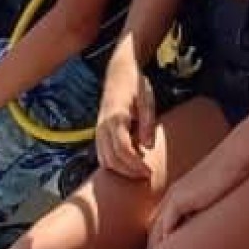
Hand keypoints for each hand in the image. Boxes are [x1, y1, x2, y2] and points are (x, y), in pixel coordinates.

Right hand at [95, 57, 156, 178]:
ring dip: (121, 171)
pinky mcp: (99, 133)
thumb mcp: (146, 100)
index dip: (135, 165)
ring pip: (105, 160)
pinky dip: (114, 165)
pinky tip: (129, 164)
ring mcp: (98, 130)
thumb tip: (147, 147)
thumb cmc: (135, 86)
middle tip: (147, 175)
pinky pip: (102, 155)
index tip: (149, 172)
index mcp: (116, 118)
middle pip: (112, 159)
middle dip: (129, 172)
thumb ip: (147, 123)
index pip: (123, 150)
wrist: (119, 73)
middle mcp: (103, 126)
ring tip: (139, 172)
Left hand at [149, 147, 248, 245]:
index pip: (163, 220)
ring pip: (156, 228)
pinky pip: (166, 225)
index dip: (160, 238)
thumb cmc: (236, 172)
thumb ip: (217, 206)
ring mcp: (176, 195)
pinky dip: (164, 241)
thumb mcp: (223, 194)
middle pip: (154, 226)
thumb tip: (227, 224)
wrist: (237, 155)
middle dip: (153, 247)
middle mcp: (174, 194)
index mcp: (182, 192)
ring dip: (155, 248)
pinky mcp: (181, 198)